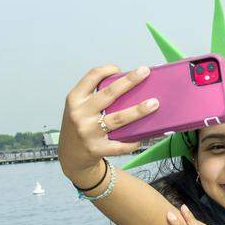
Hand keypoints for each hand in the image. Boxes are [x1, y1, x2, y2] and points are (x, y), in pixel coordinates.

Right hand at [58, 64, 158, 181]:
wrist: (70, 156)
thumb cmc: (80, 126)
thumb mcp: (79, 108)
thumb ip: (95, 96)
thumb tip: (128, 83)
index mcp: (75, 99)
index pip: (92, 77)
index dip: (107, 69)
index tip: (120, 68)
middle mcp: (80, 114)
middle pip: (109, 94)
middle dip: (129, 81)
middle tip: (145, 72)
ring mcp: (88, 132)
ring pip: (118, 118)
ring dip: (138, 110)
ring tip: (154, 103)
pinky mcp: (97, 149)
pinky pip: (121, 144)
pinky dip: (134, 140)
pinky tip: (145, 136)